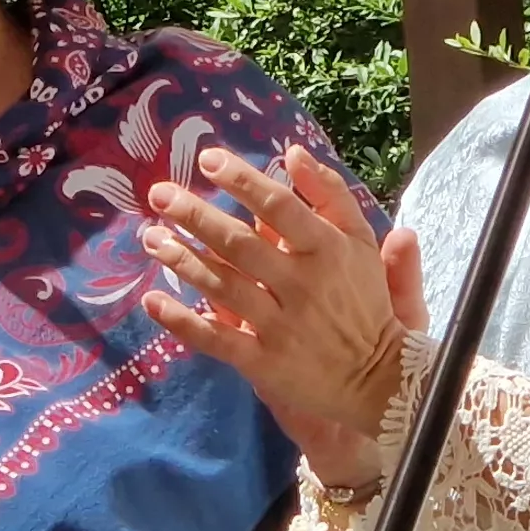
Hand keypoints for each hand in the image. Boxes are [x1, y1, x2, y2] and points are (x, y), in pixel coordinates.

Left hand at [140, 145, 424, 455]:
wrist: (378, 377)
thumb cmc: (365, 299)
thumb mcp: (361, 241)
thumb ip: (331, 195)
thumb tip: (293, 153)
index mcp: (327, 251)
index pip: (280, 207)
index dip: (242, 181)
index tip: (207, 160)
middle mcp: (301, 285)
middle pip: (240, 245)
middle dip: (195, 216)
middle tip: (160, 194)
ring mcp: (280, 326)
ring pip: (223, 287)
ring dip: (183, 260)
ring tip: (151, 238)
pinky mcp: (263, 362)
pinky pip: (216, 339)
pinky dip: (183, 321)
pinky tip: (153, 301)